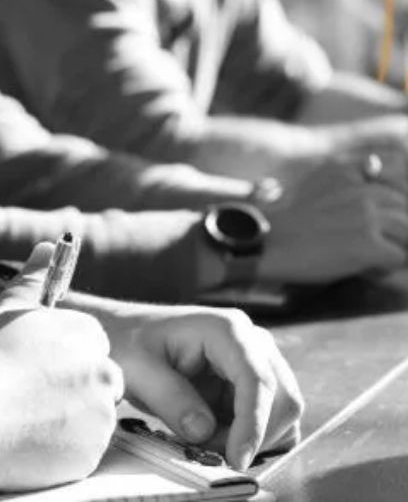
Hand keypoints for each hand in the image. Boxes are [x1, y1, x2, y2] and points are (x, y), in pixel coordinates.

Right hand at [0, 244, 123, 491]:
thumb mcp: (9, 312)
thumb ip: (33, 280)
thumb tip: (49, 248)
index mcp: (89, 335)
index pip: (92, 348)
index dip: (63, 363)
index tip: (38, 373)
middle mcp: (104, 369)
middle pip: (98, 382)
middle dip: (73, 392)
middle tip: (33, 401)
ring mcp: (101, 411)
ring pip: (92, 417)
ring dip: (69, 422)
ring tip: (30, 420)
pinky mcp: (93, 450)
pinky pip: (84, 451)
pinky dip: (65, 452)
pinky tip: (35, 444)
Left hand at [103, 306, 302, 471]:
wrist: (127, 332)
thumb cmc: (130, 342)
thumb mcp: (138, 370)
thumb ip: (171, 399)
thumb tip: (204, 432)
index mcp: (227, 329)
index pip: (258, 378)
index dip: (253, 423)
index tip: (236, 460)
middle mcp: (251, 340)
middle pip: (284, 396)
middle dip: (255, 434)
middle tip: (211, 454)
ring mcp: (256, 359)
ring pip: (284, 409)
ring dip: (255, 437)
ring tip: (210, 442)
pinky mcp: (252, 380)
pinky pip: (271, 416)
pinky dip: (253, 436)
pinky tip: (219, 437)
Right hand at [260, 132, 407, 283]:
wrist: (267, 243)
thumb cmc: (289, 219)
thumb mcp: (318, 179)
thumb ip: (350, 175)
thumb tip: (378, 171)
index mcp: (351, 169)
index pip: (399, 172)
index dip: (398, 197)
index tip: (385, 212)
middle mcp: (363, 188)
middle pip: (406, 206)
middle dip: (397, 226)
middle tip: (377, 241)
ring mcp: (367, 216)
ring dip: (395, 245)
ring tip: (370, 255)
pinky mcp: (367, 244)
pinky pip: (398, 257)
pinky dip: (385, 267)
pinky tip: (365, 269)